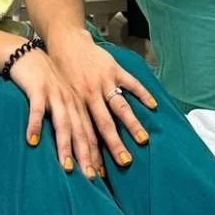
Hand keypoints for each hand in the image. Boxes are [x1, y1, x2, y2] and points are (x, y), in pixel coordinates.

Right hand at [9, 46, 101, 178]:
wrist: (32, 54)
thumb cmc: (48, 80)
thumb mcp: (66, 96)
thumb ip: (73, 117)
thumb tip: (80, 146)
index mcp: (80, 105)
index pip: (92, 134)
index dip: (97, 155)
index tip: (102, 176)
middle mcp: (72, 101)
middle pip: (83, 131)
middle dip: (89, 155)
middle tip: (93, 178)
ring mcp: (56, 95)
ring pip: (63, 123)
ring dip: (65, 145)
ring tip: (68, 166)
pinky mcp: (39, 89)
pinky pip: (37, 109)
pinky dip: (36, 124)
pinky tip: (33, 141)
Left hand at [49, 33, 156, 168]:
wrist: (65, 41)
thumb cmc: (61, 72)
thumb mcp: (60, 95)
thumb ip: (71, 115)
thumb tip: (72, 142)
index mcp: (76, 104)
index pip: (86, 134)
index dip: (92, 154)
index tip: (99, 173)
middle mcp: (90, 95)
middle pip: (104, 125)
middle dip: (114, 145)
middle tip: (125, 162)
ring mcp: (104, 81)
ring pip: (120, 106)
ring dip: (132, 124)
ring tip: (143, 140)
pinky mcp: (114, 69)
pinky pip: (131, 83)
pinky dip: (143, 93)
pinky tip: (154, 106)